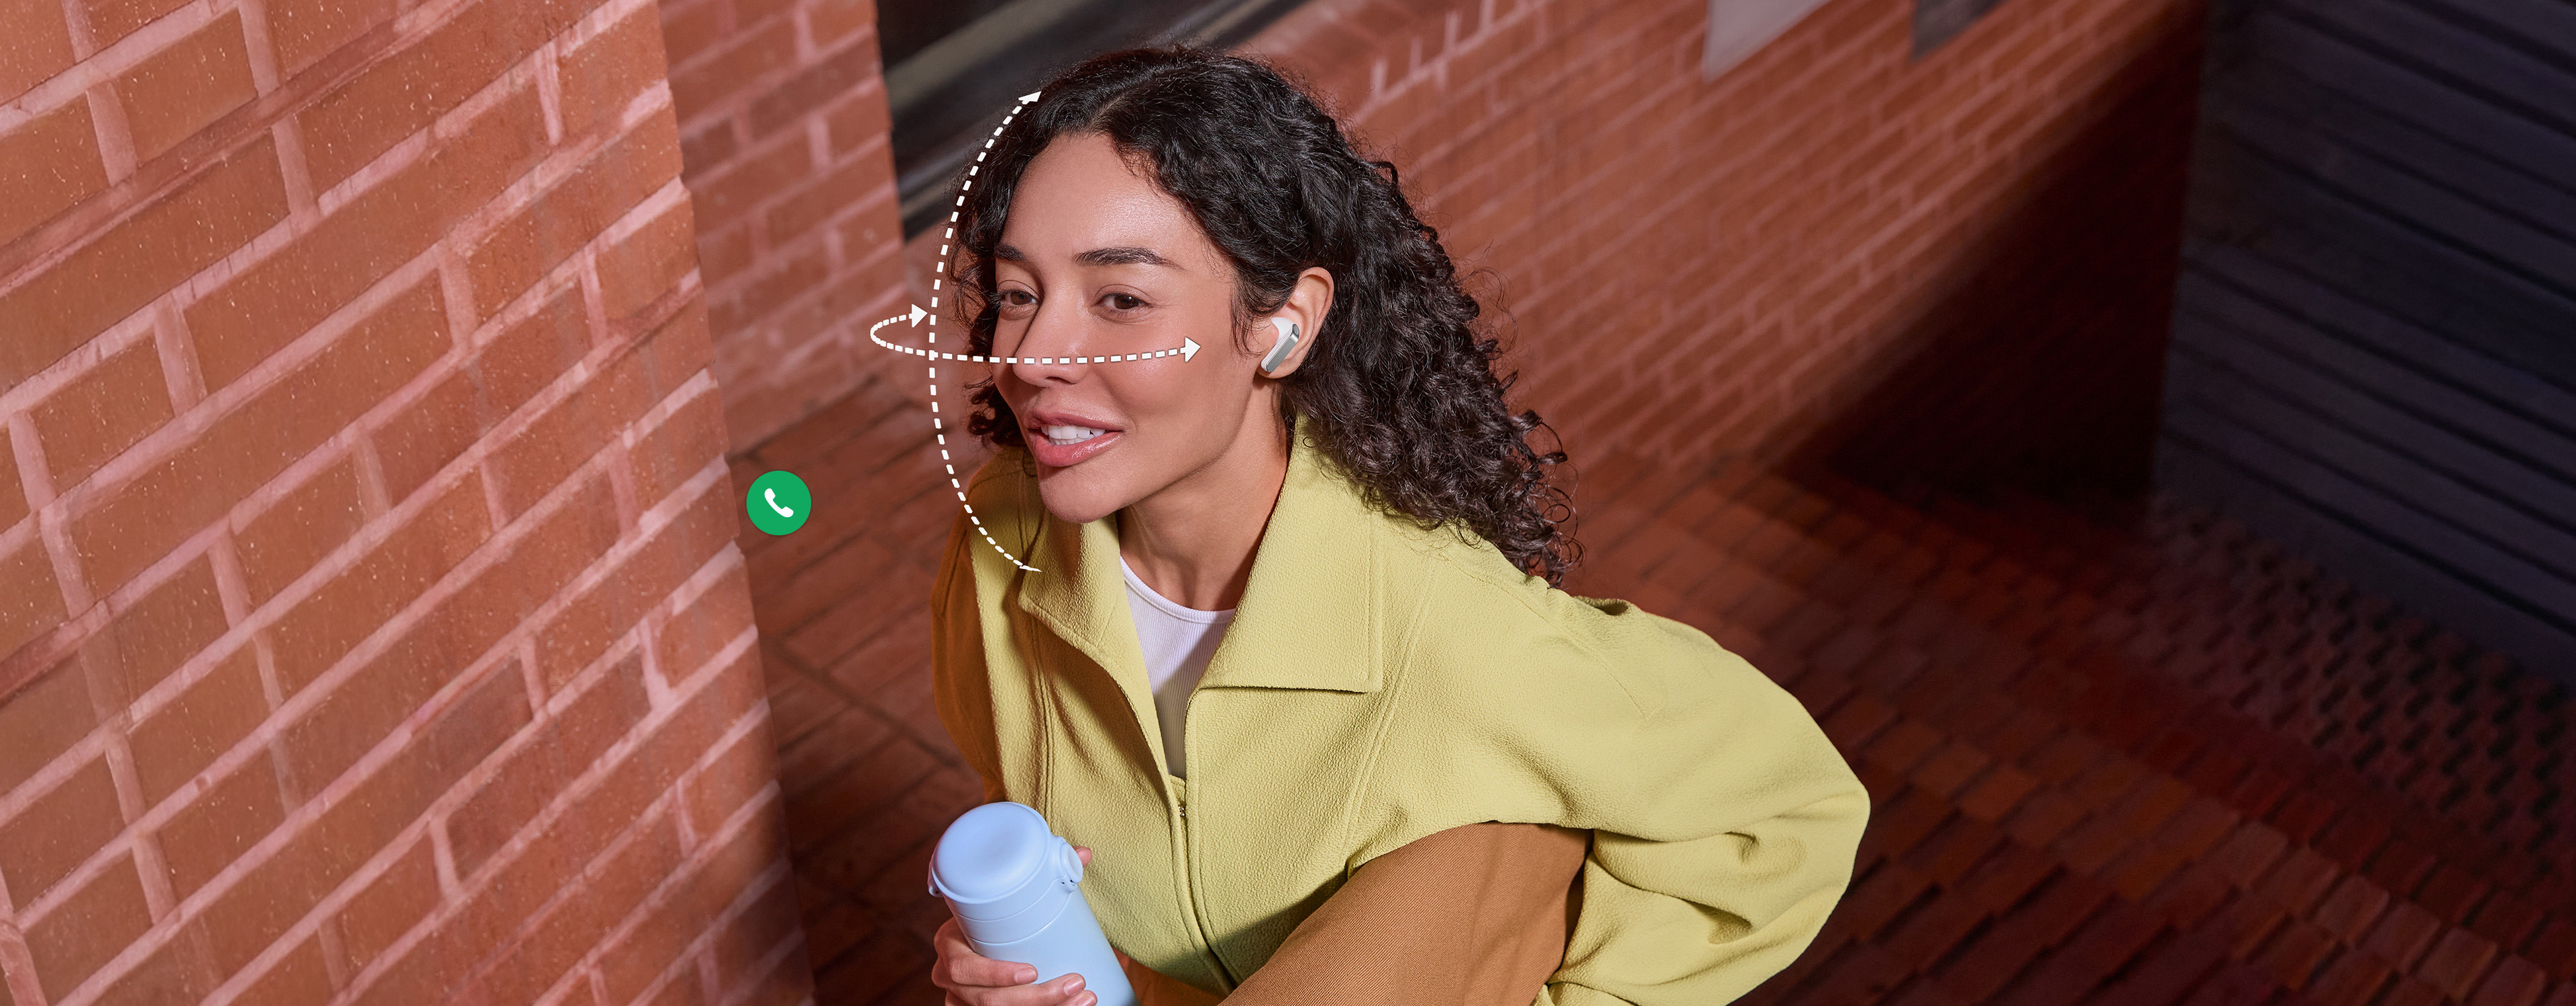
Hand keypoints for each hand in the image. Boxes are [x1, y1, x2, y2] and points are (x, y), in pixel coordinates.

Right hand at [934, 847, 1102, 1005]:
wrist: (982, 938)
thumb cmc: (997, 917)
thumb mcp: (1009, 898)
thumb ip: (1045, 874)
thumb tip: (1083, 854)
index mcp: (949, 944)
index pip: (964, 967)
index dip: (996, 974)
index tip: (1033, 971)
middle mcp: (950, 978)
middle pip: (988, 1001)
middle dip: (1037, 998)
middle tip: (1077, 984)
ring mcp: (962, 1001)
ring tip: (1085, 998)